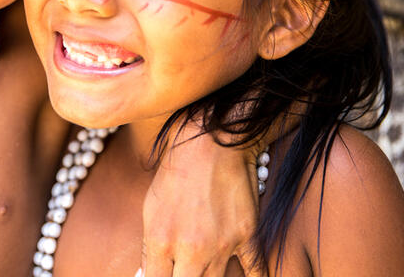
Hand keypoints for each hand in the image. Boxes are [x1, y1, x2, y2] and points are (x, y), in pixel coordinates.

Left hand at [141, 121, 268, 276]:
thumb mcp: (150, 208)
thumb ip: (150, 248)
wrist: (210, 140)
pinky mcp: (247, 236)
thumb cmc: (176, 171)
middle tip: (184, 273)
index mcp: (161, 242)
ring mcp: (222, 245)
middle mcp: (191, 250)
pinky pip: (255, 271)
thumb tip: (147, 274)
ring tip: (203, 270)